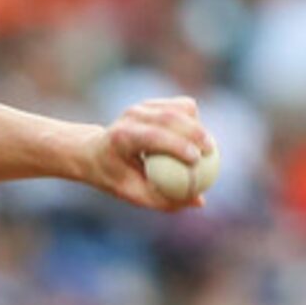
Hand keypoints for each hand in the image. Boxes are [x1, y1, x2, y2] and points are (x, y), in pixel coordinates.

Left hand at [77, 96, 213, 210]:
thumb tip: (198, 201)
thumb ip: (164, 199)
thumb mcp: (133, 194)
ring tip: (208, 146)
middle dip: (194, 132)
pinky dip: (192, 120)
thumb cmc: (115, 177)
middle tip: (211, 151)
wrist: (94, 153)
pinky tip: (198, 137)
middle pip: (169, 117)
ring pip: (178, 108)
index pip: (152, 136)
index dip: (177, 145)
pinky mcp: (151, 104)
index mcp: (121, 137)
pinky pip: (180, 107)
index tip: (196, 159)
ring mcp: (141, 107)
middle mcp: (130, 117)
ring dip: (197, 125)